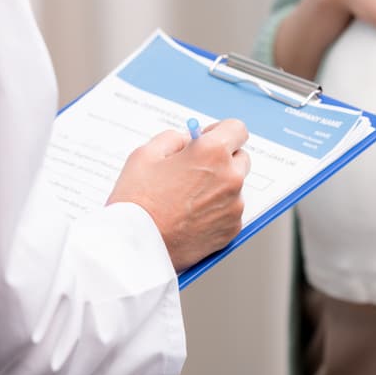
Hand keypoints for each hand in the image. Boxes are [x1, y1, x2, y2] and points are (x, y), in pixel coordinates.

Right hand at [108, 119, 250, 270]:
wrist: (135, 245)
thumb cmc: (137, 201)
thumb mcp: (146, 154)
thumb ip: (174, 139)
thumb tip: (189, 140)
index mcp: (212, 153)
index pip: (237, 129)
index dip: (221, 131)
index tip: (209, 139)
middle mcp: (230, 178)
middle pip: (240, 158)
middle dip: (222, 159)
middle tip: (195, 169)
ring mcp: (234, 206)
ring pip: (234, 187)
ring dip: (218, 187)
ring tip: (186, 198)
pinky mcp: (231, 230)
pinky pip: (230, 211)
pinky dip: (216, 211)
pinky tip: (191, 216)